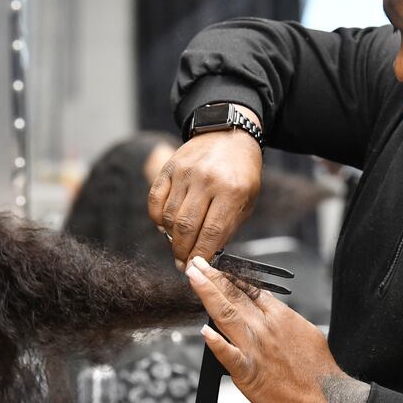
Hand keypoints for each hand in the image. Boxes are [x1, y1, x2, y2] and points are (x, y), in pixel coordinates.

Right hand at [148, 106, 262, 268]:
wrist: (229, 134)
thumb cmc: (241, 172)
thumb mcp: (247, 200)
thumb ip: (227, 227)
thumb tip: (206, 255)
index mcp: (232, 191)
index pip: (211, 233)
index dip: (200, 256)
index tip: (195, 268)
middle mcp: (207, 180)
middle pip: (186, 227)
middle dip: (182, 252)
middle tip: (183, 263)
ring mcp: (185, 172)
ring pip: (169, 217)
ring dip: (170, 237)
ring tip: (177, 244)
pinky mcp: (170, 167)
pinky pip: (155, 200)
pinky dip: (157, 219)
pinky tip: (165, 226)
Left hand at [185, 256, 369, 402]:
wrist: (324, 394)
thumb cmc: (317, 367)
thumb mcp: (304, 329)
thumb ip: (281, 313)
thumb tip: (266, 299)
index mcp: (279, 316)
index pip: (248, 289)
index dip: (229, 276)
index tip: (216, 266)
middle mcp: (264, 328)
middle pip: (233, 296)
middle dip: (212, 277)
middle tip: (197, 263)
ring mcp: (254, 348)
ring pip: (225, 314)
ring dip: (207, 293)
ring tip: (194, 278)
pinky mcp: (248, 371)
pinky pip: (228, 355)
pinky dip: (216, 343)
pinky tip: (204, 331)